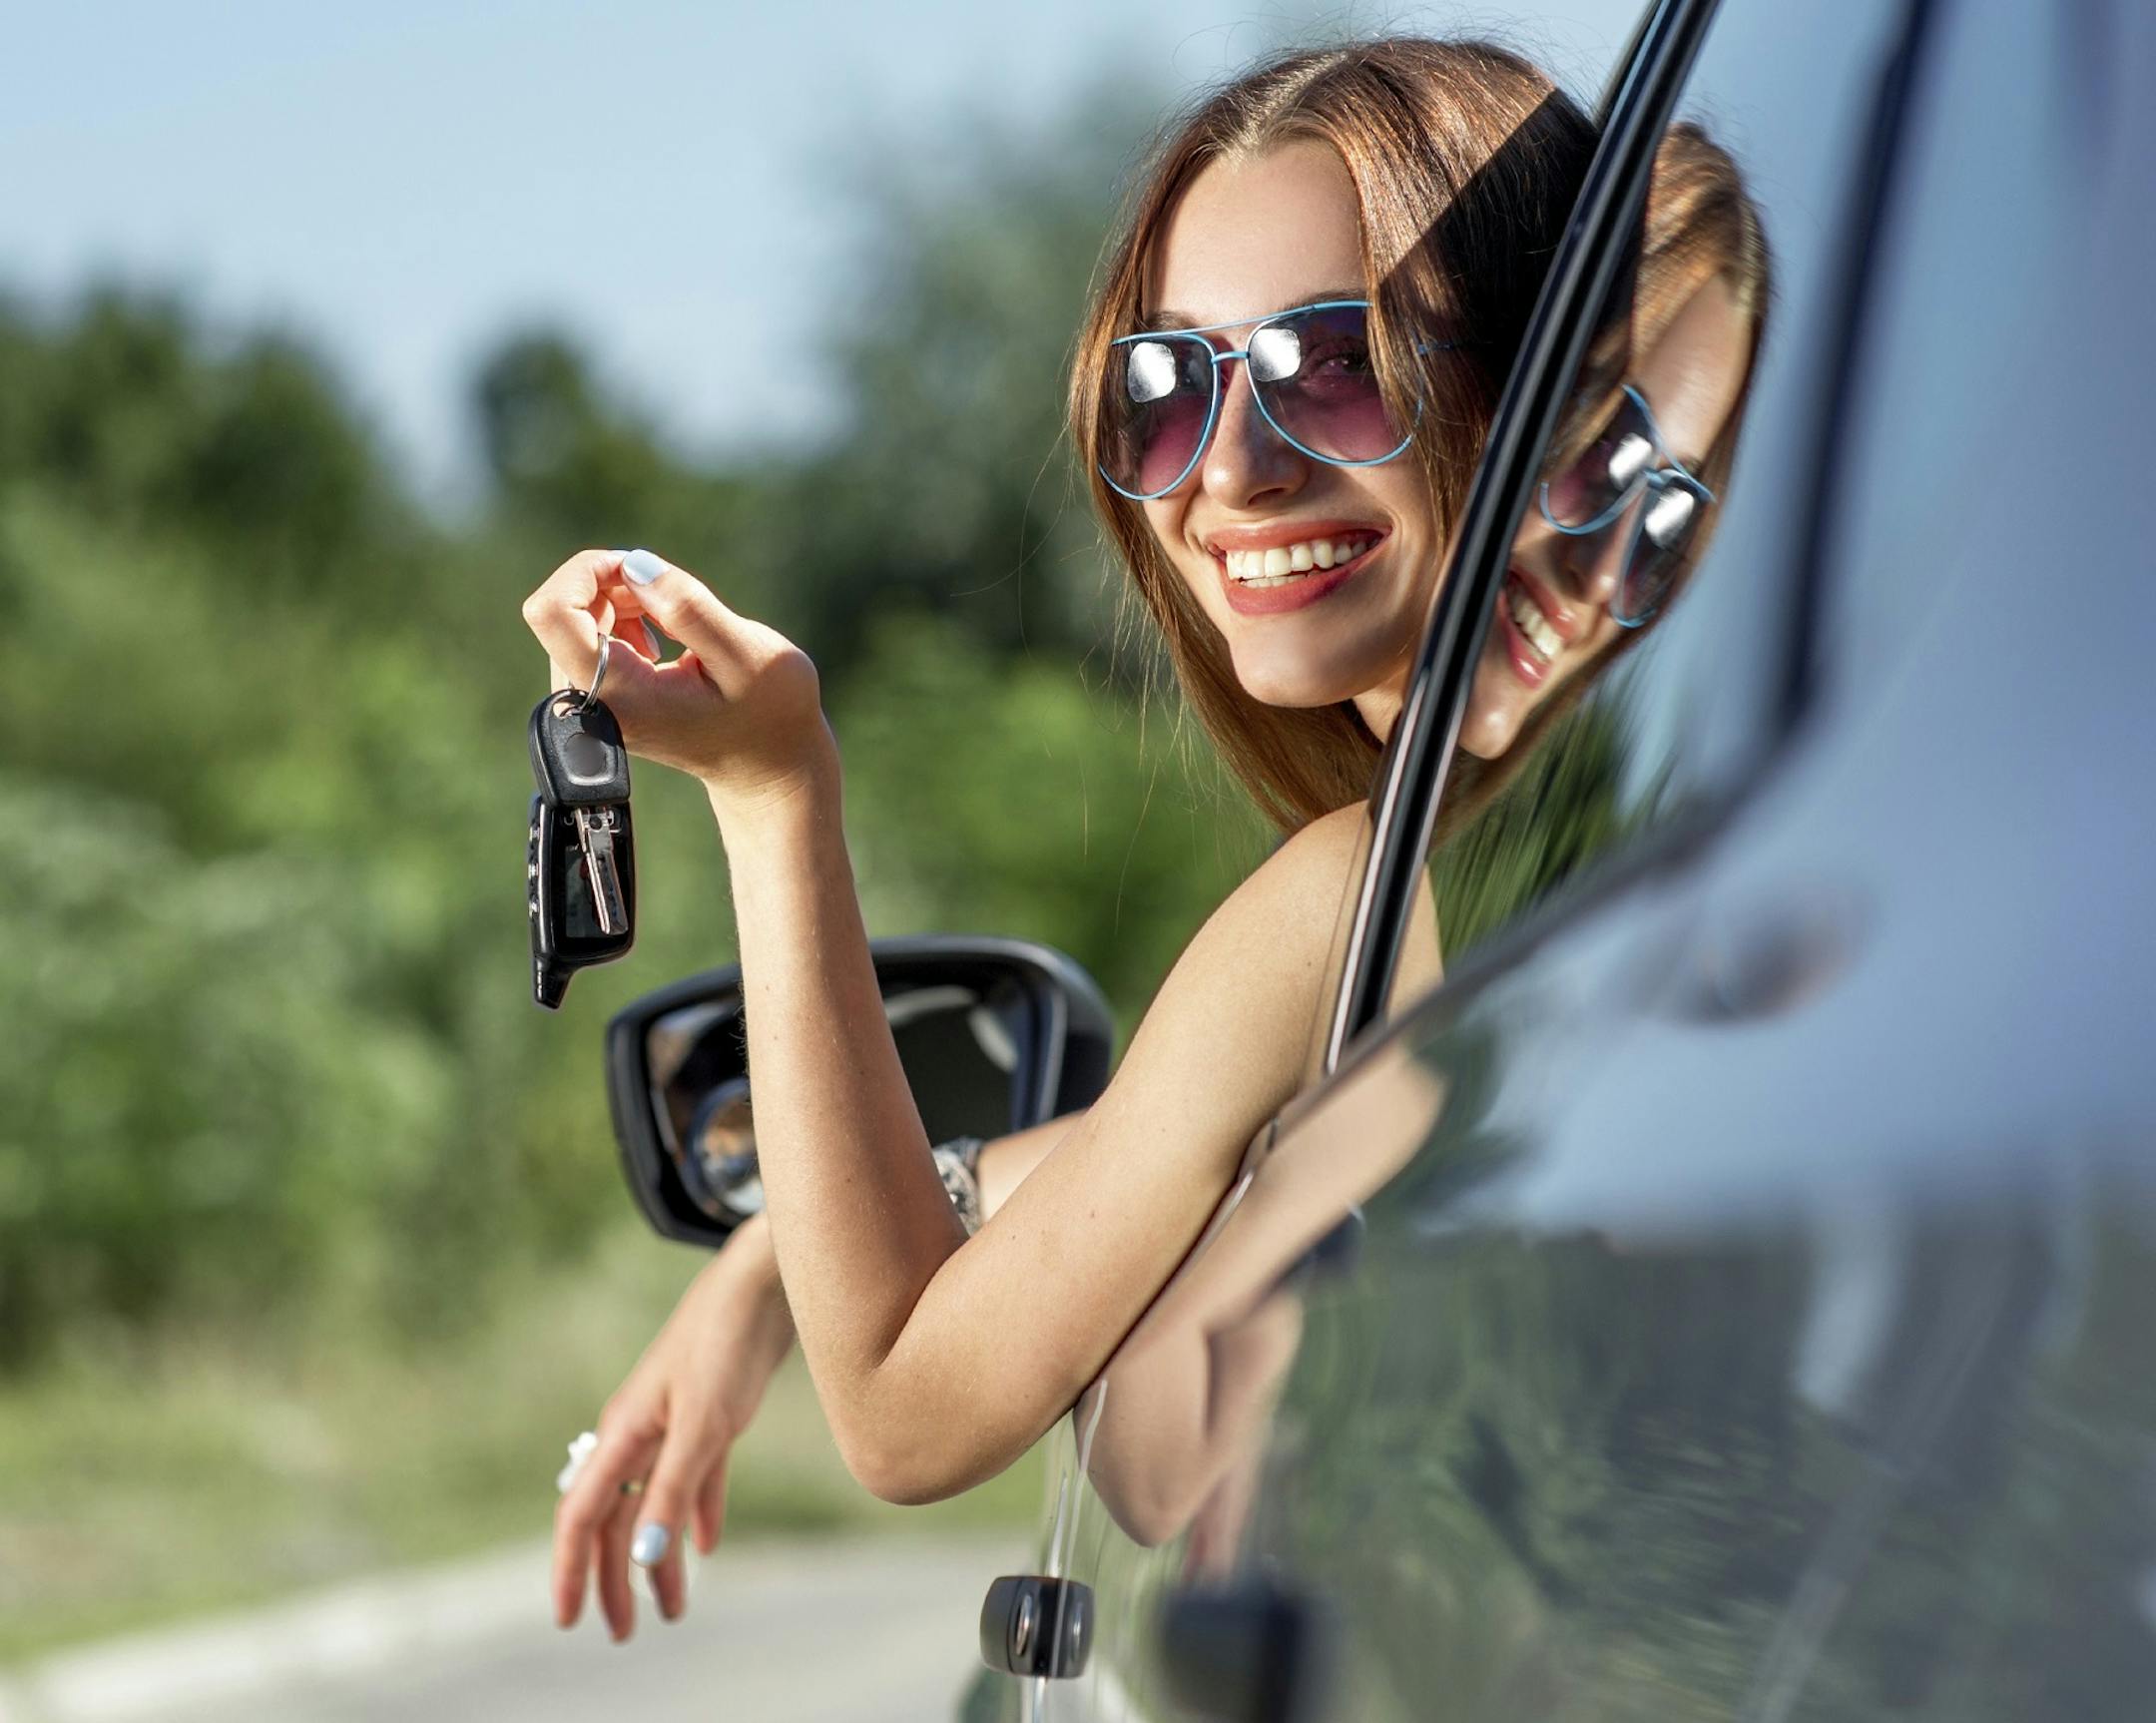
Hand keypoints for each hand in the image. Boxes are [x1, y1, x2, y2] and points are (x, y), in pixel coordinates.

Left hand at [520, 548, 832, 812]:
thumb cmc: (768, 712)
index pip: (551, 612)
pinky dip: (620, 615)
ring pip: (571, 617)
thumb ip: (689, 609)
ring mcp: (586, 700)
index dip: (587, 571)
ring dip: (620, 599)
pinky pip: (583, 633)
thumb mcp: (746, 654)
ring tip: (675, 622)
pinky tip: (660, 638)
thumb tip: (634, 566)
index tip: (639, 572)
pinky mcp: (594, 694)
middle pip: (560, 609)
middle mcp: (588, 701)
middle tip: (675, 597)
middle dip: (613, 583)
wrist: (765, 764)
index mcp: (618, 693)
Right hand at [551, 1218, 794, 1639]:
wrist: (765, 1282)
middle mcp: (639, 1432)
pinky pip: (695, 1479)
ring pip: (654, 1504)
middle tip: (622, 1634)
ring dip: (659, 1558)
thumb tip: (645, 1556)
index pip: (583, 1515)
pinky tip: (706, 1547)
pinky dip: (695, 1514)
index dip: (572, 1568)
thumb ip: (674, 1488)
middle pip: (616, 1519)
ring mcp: (674, 1423)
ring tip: (672, 1610)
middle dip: (614, 1578)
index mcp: (623, 1433)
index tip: (567, 1619)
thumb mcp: (703, 1424)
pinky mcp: (712, 1415)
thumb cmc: (726, 1342)